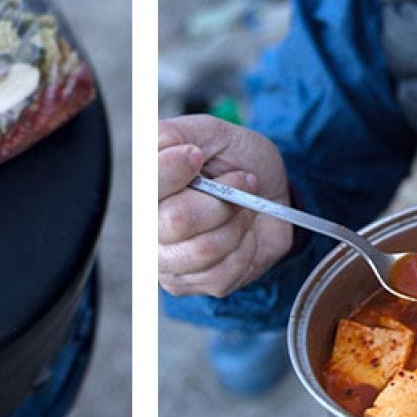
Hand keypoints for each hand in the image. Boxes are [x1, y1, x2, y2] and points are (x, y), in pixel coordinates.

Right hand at [158, 115, 293, 296]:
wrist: (272, 194)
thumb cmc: (238, 163)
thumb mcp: (213, 132)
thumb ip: (177, 133)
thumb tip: (160, 148)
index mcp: (147, 186)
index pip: (144, 185)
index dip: (173, 169)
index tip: (198, 155)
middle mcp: (149, 225)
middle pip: (175, 221)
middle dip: (221, 200)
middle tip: (241, 182)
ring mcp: (167, 259)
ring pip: (202, 250)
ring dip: (236, 223)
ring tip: (244, 207)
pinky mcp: (191, 284)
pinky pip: (221, 273)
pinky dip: (245, 249)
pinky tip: (244, 235)